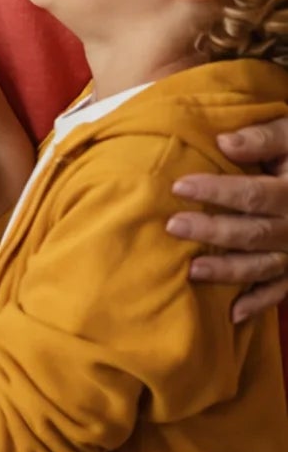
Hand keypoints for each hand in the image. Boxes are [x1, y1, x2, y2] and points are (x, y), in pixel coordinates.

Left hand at [168, 115, 287, 322]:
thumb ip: (263, 138)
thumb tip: (224, 143)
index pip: (253, 194)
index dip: (217, 192)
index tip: (179, 187)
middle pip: (254, 233)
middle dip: (214, 232)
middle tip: (174, 227)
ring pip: (264, 266)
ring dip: (229, 271)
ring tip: (192, 270)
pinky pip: (281, 290)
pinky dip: (259, 303)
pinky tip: (233, 313)